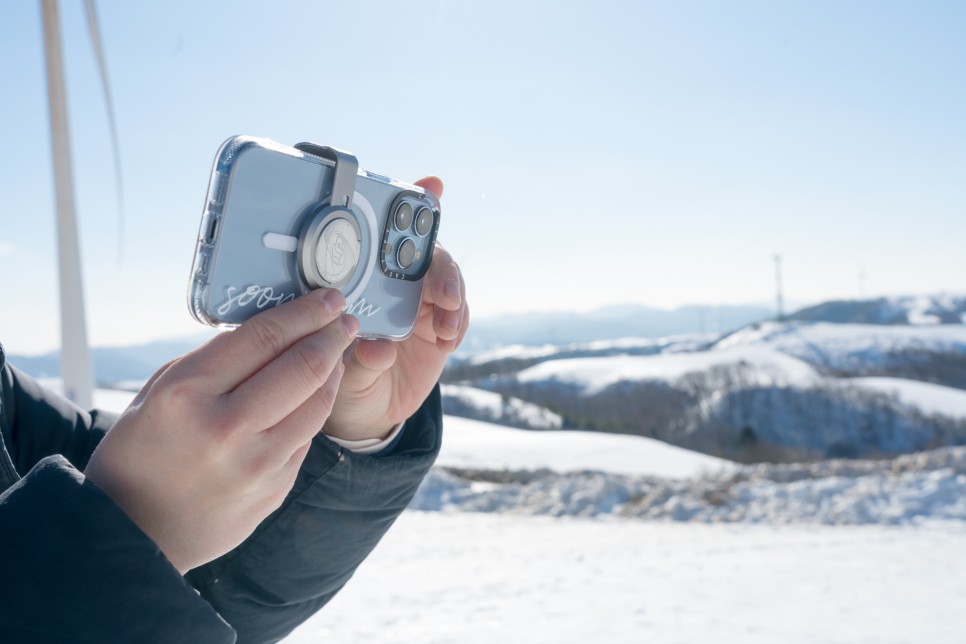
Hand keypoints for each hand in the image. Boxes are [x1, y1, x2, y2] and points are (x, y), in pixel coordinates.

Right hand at [85, 288, 357, 573]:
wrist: (135, 535)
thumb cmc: (141, 454)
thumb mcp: (158, 392)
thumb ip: (212, 360)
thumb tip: (270, 332)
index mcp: (188, 393)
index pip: (264, 337)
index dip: (306, 312)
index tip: (328, 298)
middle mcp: (226, 427)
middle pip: (304, 366)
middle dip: (333, 335)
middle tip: (346, 320)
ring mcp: (256, 463)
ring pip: (318, 403)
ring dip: (335, 370)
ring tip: (338, 352)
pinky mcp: (275, 489)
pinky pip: (307, 437)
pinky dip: (316, 408)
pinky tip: (318, 392)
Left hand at [324, 176, 468, 440]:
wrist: (363, 415)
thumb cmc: (338, 383)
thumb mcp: (338, 374)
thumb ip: (359, 360)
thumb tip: (379, 348)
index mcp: (363, 280)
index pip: (385, 236)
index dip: (410, 206)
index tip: (432, 187)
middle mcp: (394, 286)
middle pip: (425, 255)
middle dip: (438, 263)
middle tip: (442, 289)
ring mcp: (420, 306)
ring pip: (446, 283)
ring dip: (451, 295)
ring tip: (445, 321)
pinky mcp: (439, 331)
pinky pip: (457, 317)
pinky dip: (457, 322)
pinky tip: (448, 336)